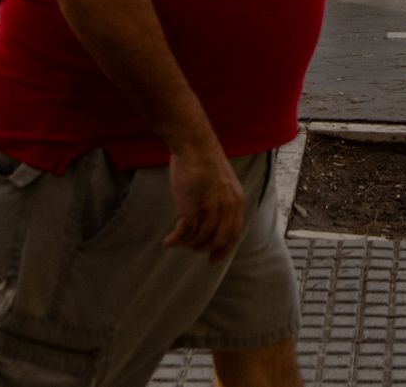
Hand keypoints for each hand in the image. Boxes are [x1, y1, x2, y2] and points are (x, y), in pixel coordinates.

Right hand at [164, 137, 244, 261]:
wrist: (195, 145)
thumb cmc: (205, 160)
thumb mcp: (223, 182)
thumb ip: (222, 199)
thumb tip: (213, 217)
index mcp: (236, 201)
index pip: (234, 234)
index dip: (224, 249)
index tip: (214, 259)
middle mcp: (226, 207)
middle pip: (217, 240)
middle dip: (204, 248)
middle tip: (192, 249)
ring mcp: (210, 208)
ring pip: (200, 238)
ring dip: (188, 243)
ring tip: (178, 241)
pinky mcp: (192, 207)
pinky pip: (184, 232)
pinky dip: (176, 240)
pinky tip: (168, 242)